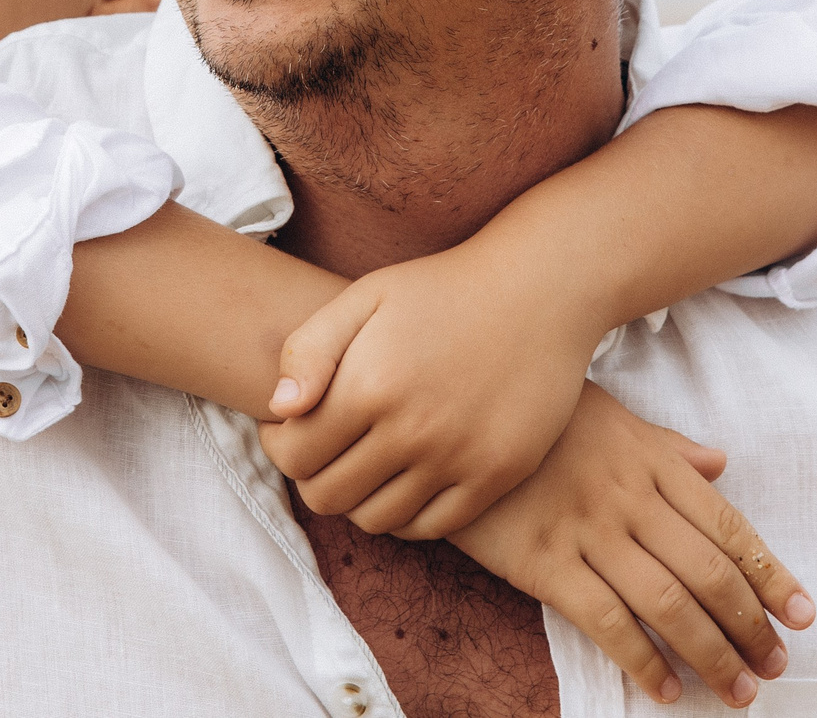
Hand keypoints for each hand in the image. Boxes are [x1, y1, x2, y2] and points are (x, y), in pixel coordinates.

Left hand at [259, 238, 600, 539]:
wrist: (538, 291)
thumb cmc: (442, 290)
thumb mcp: (365, 297)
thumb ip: (310, 349)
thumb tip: (280, 411)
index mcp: (370, 385)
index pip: (294, 456)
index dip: (278, 446)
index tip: (287, 428)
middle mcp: (412, 431)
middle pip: (328, 497)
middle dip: (311, 476)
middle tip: (321, 448)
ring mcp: (458, 459)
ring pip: (376, 520)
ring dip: (357, 498)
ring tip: (362, 462)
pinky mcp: (496, 476)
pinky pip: (432, 527)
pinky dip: (406, 514)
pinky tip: (403, 478)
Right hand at [451, 384, 815, 707]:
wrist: (456, 414)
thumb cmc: (539, 414)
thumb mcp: (610, 414)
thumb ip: (666, 446)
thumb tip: (719, 463)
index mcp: (652, 462)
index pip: (728, 527)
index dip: (771, 576)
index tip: (802, 616)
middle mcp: (630, 497)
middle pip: (709, 573)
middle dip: (750, 627)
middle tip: (773, 666)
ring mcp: (588, 530)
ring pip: (668, 604)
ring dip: (711, 654)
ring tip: (736, 690)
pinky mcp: (544, 560)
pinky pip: (605, 621)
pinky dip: (642, 661)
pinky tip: (665, 689)